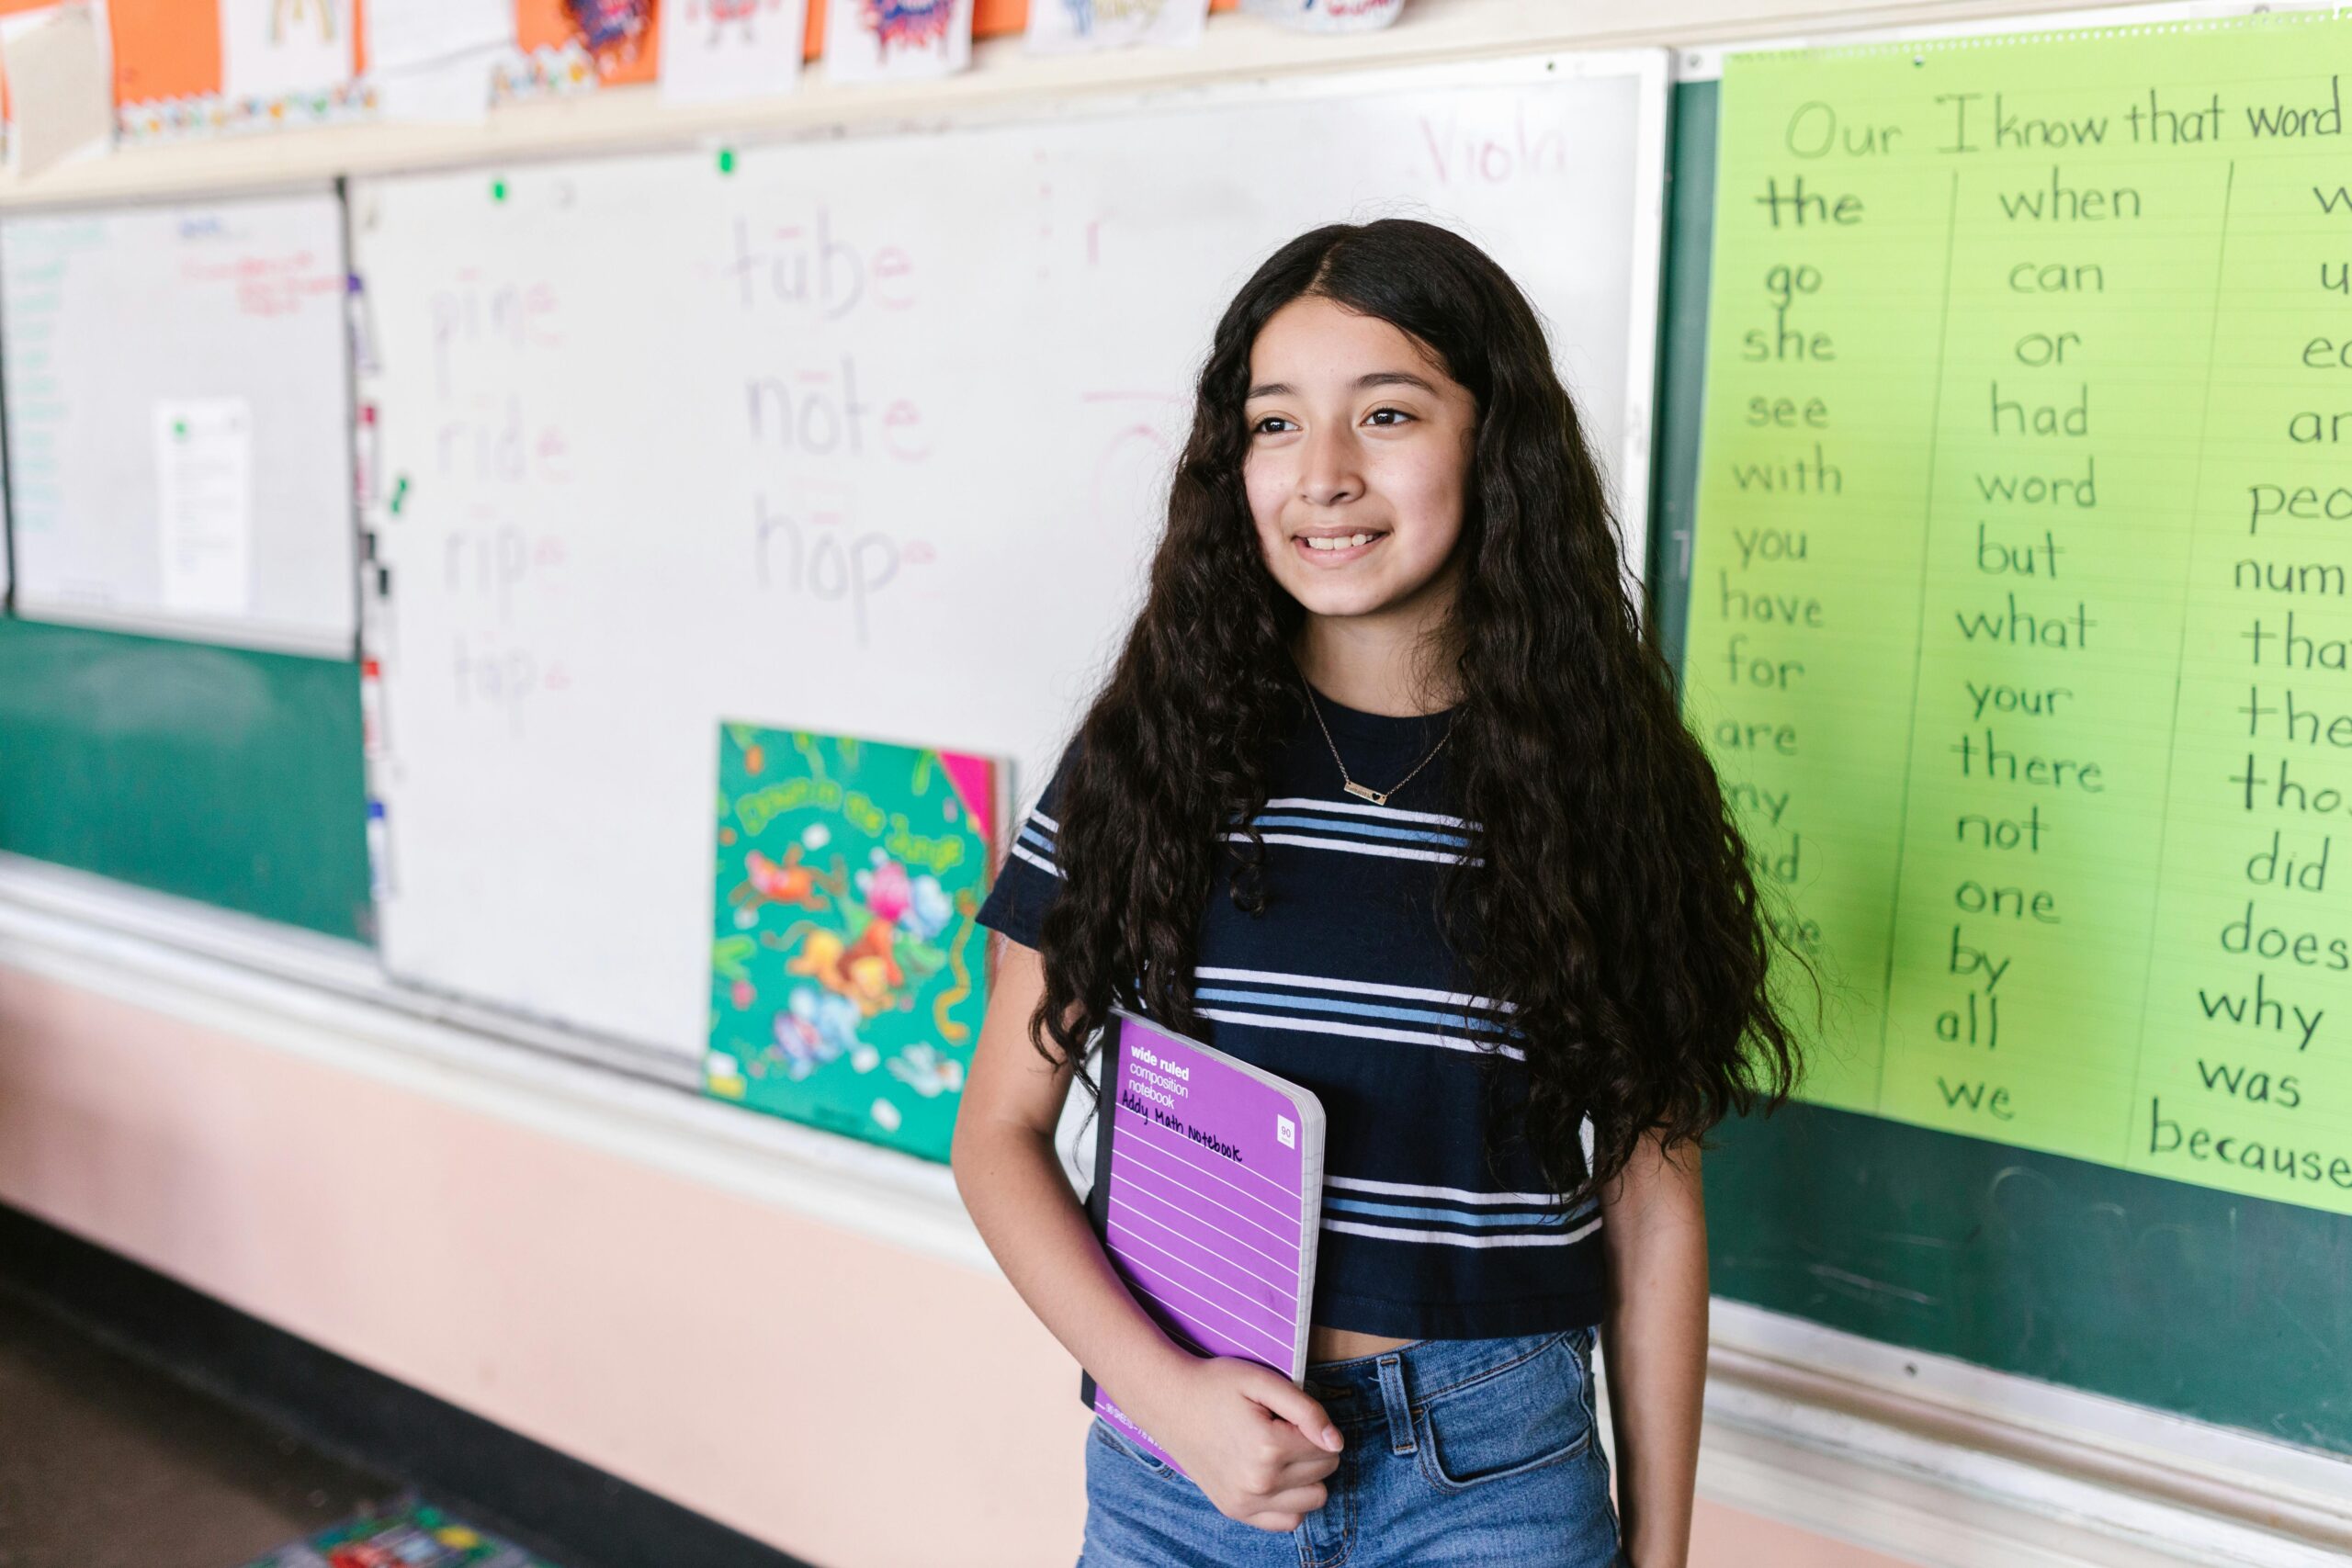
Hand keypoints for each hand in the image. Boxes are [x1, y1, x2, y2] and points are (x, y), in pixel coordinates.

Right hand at [1125, 1356, 1342, 1531]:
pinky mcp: (1236, 1511)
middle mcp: (1259, 1483)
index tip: (1286, 1414)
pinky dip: (1291, 1501)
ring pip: (1314, 1499)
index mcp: (1268, 1447)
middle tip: (1281, 1429)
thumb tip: (1337, 1442)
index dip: (1313, 1424)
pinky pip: (1288, 1521)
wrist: (1168, 1401)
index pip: (1328, 1446)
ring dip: (1307, 1476)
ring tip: (1280, 1452)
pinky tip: (1276, 1477)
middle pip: (1324, 1471)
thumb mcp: (1262, 1381)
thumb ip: (1306, 1410)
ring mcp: (1246, 1503)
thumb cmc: (1216, 1385)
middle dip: (1313, 1448)